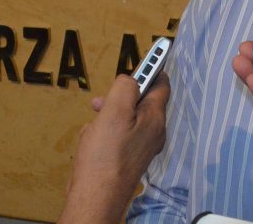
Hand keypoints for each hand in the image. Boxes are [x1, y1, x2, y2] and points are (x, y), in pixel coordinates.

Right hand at [58, 74, 169, 223]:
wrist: (96, 199)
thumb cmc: (105, 157)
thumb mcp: (114, 112)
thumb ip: (125, 88)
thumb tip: (130, 79)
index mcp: (154, 118)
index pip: (161, 84)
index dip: (153, 67)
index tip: (152, 52)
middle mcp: (153, 132)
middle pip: (141, 101)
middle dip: (120, 97)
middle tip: (102, 101)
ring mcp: (142, 147)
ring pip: (126, 119)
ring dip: (108, 116)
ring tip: (93, 126)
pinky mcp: (128, 159)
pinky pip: (118, 136)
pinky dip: (104, 134)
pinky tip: (91, 142)